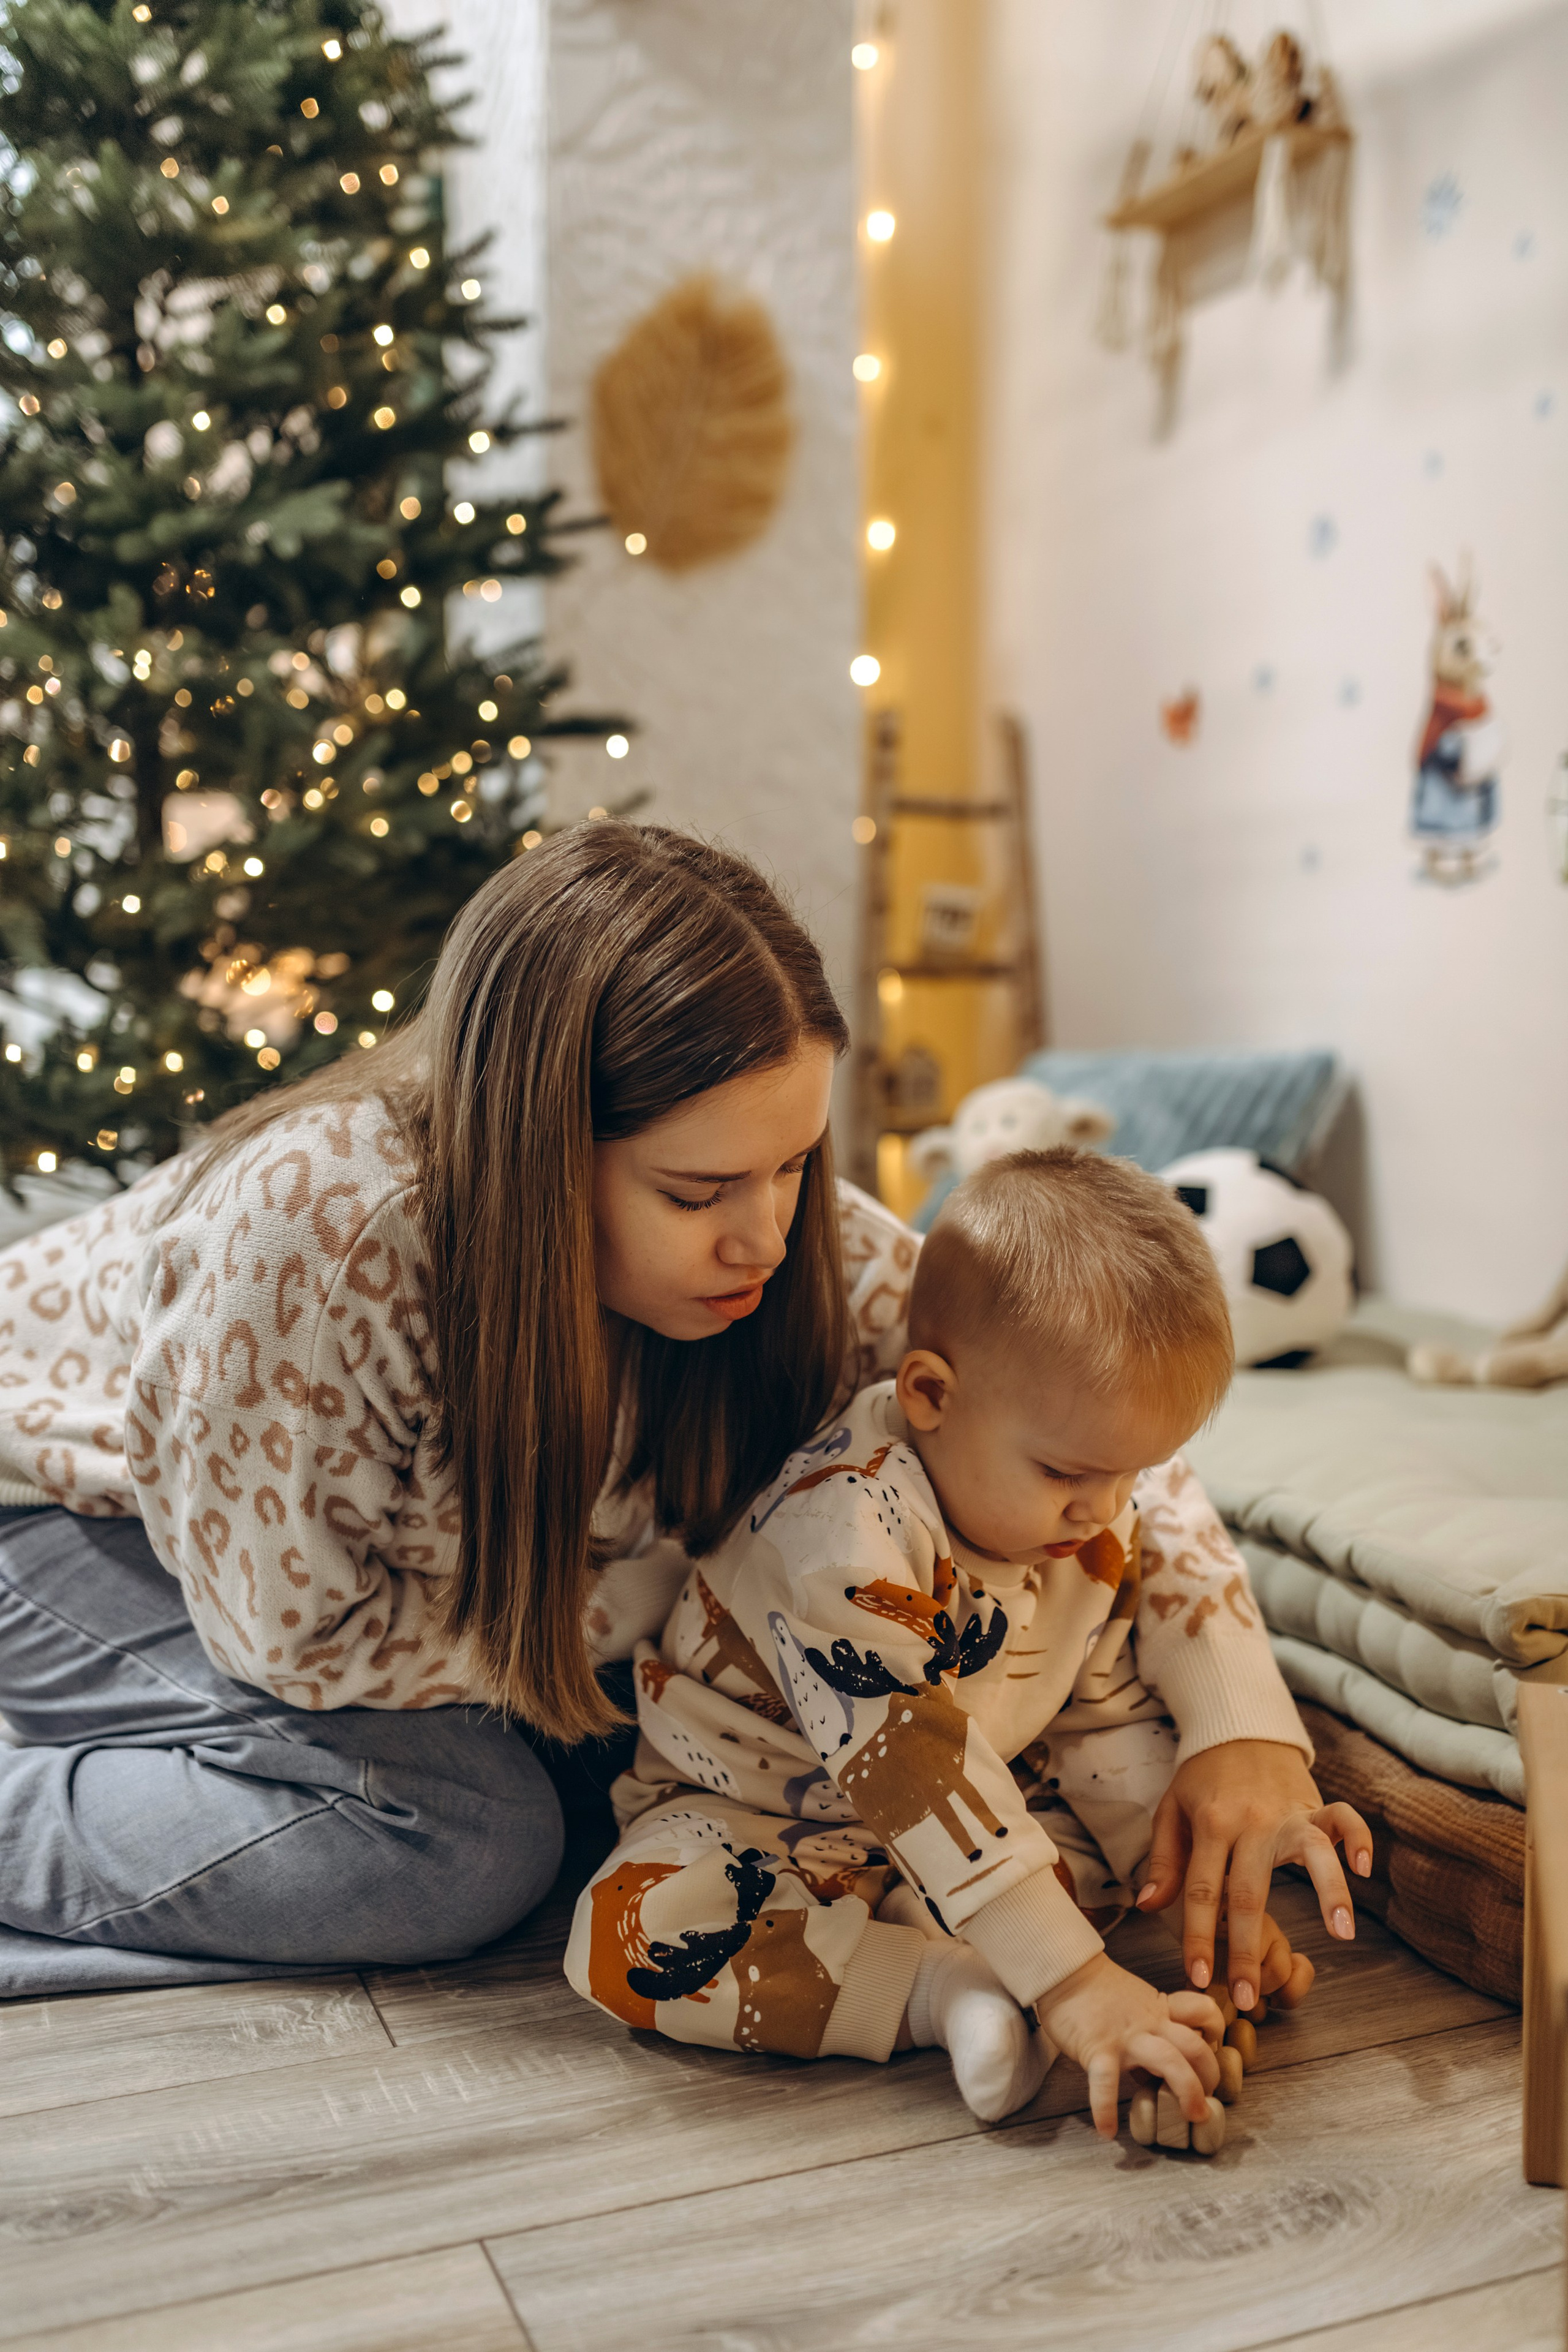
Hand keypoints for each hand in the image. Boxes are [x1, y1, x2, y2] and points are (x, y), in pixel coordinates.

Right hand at [1036, 1951, 1221, 2137]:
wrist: (1065, 1971)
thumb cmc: (1097, 1990)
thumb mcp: (1137, 2003)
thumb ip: (1154, 2028)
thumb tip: (1164, 2066)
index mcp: (1160, 2010)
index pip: (1203, 2011)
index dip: (1217, 2030)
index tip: (1215, 2049)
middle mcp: (1150, 2023)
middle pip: (1195, 2046)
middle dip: (1209, 2077)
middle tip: (1206, 2102)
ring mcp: (1126, 2037)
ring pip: (1170, 2061)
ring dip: (1187, 2092)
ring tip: (1189, 2118)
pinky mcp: (1098, 2048)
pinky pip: (1105, 2083)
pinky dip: (1105, 2109)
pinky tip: (1107, 2130)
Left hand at [1137, 1739, 1372, 2011]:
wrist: (1238, 1727)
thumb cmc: (1203, 1778)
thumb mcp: (1171, 1811)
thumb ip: (1165, 1862)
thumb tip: (1150, 1907)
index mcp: (1211, 1825)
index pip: (1201, 1891)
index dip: (1198, 1937)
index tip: (1198, 1979)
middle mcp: (1250, 1821)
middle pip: (1250, 1891)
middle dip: (1248, 1949)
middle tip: (1249, 1997)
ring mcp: (1287, 1812)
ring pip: (1311, 1853)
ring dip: (1329, 1893)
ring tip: (1342, 1935)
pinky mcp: (1314, 1804)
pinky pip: (1343, 1818)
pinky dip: (1358, 1839)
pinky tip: (1364, 1870)